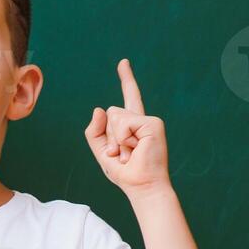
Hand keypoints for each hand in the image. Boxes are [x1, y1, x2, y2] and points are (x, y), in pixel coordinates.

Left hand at [84, 59, 169, 197]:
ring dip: (116, 140)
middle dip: (109, 137)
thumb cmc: (124, 172)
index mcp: (132, 125)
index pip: (129, 98)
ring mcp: (149, 120)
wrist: (141, 186)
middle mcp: (142, 119)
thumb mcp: (101, 151)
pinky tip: (135, 149)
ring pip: (115, 116)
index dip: (126, 79)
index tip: (123, 62)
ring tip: (129, 153)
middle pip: (110, 112)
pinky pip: (123, 123)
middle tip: (123, 154)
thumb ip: (94, 130)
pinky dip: (122, 139)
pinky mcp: (153, 123)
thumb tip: (99, 108)